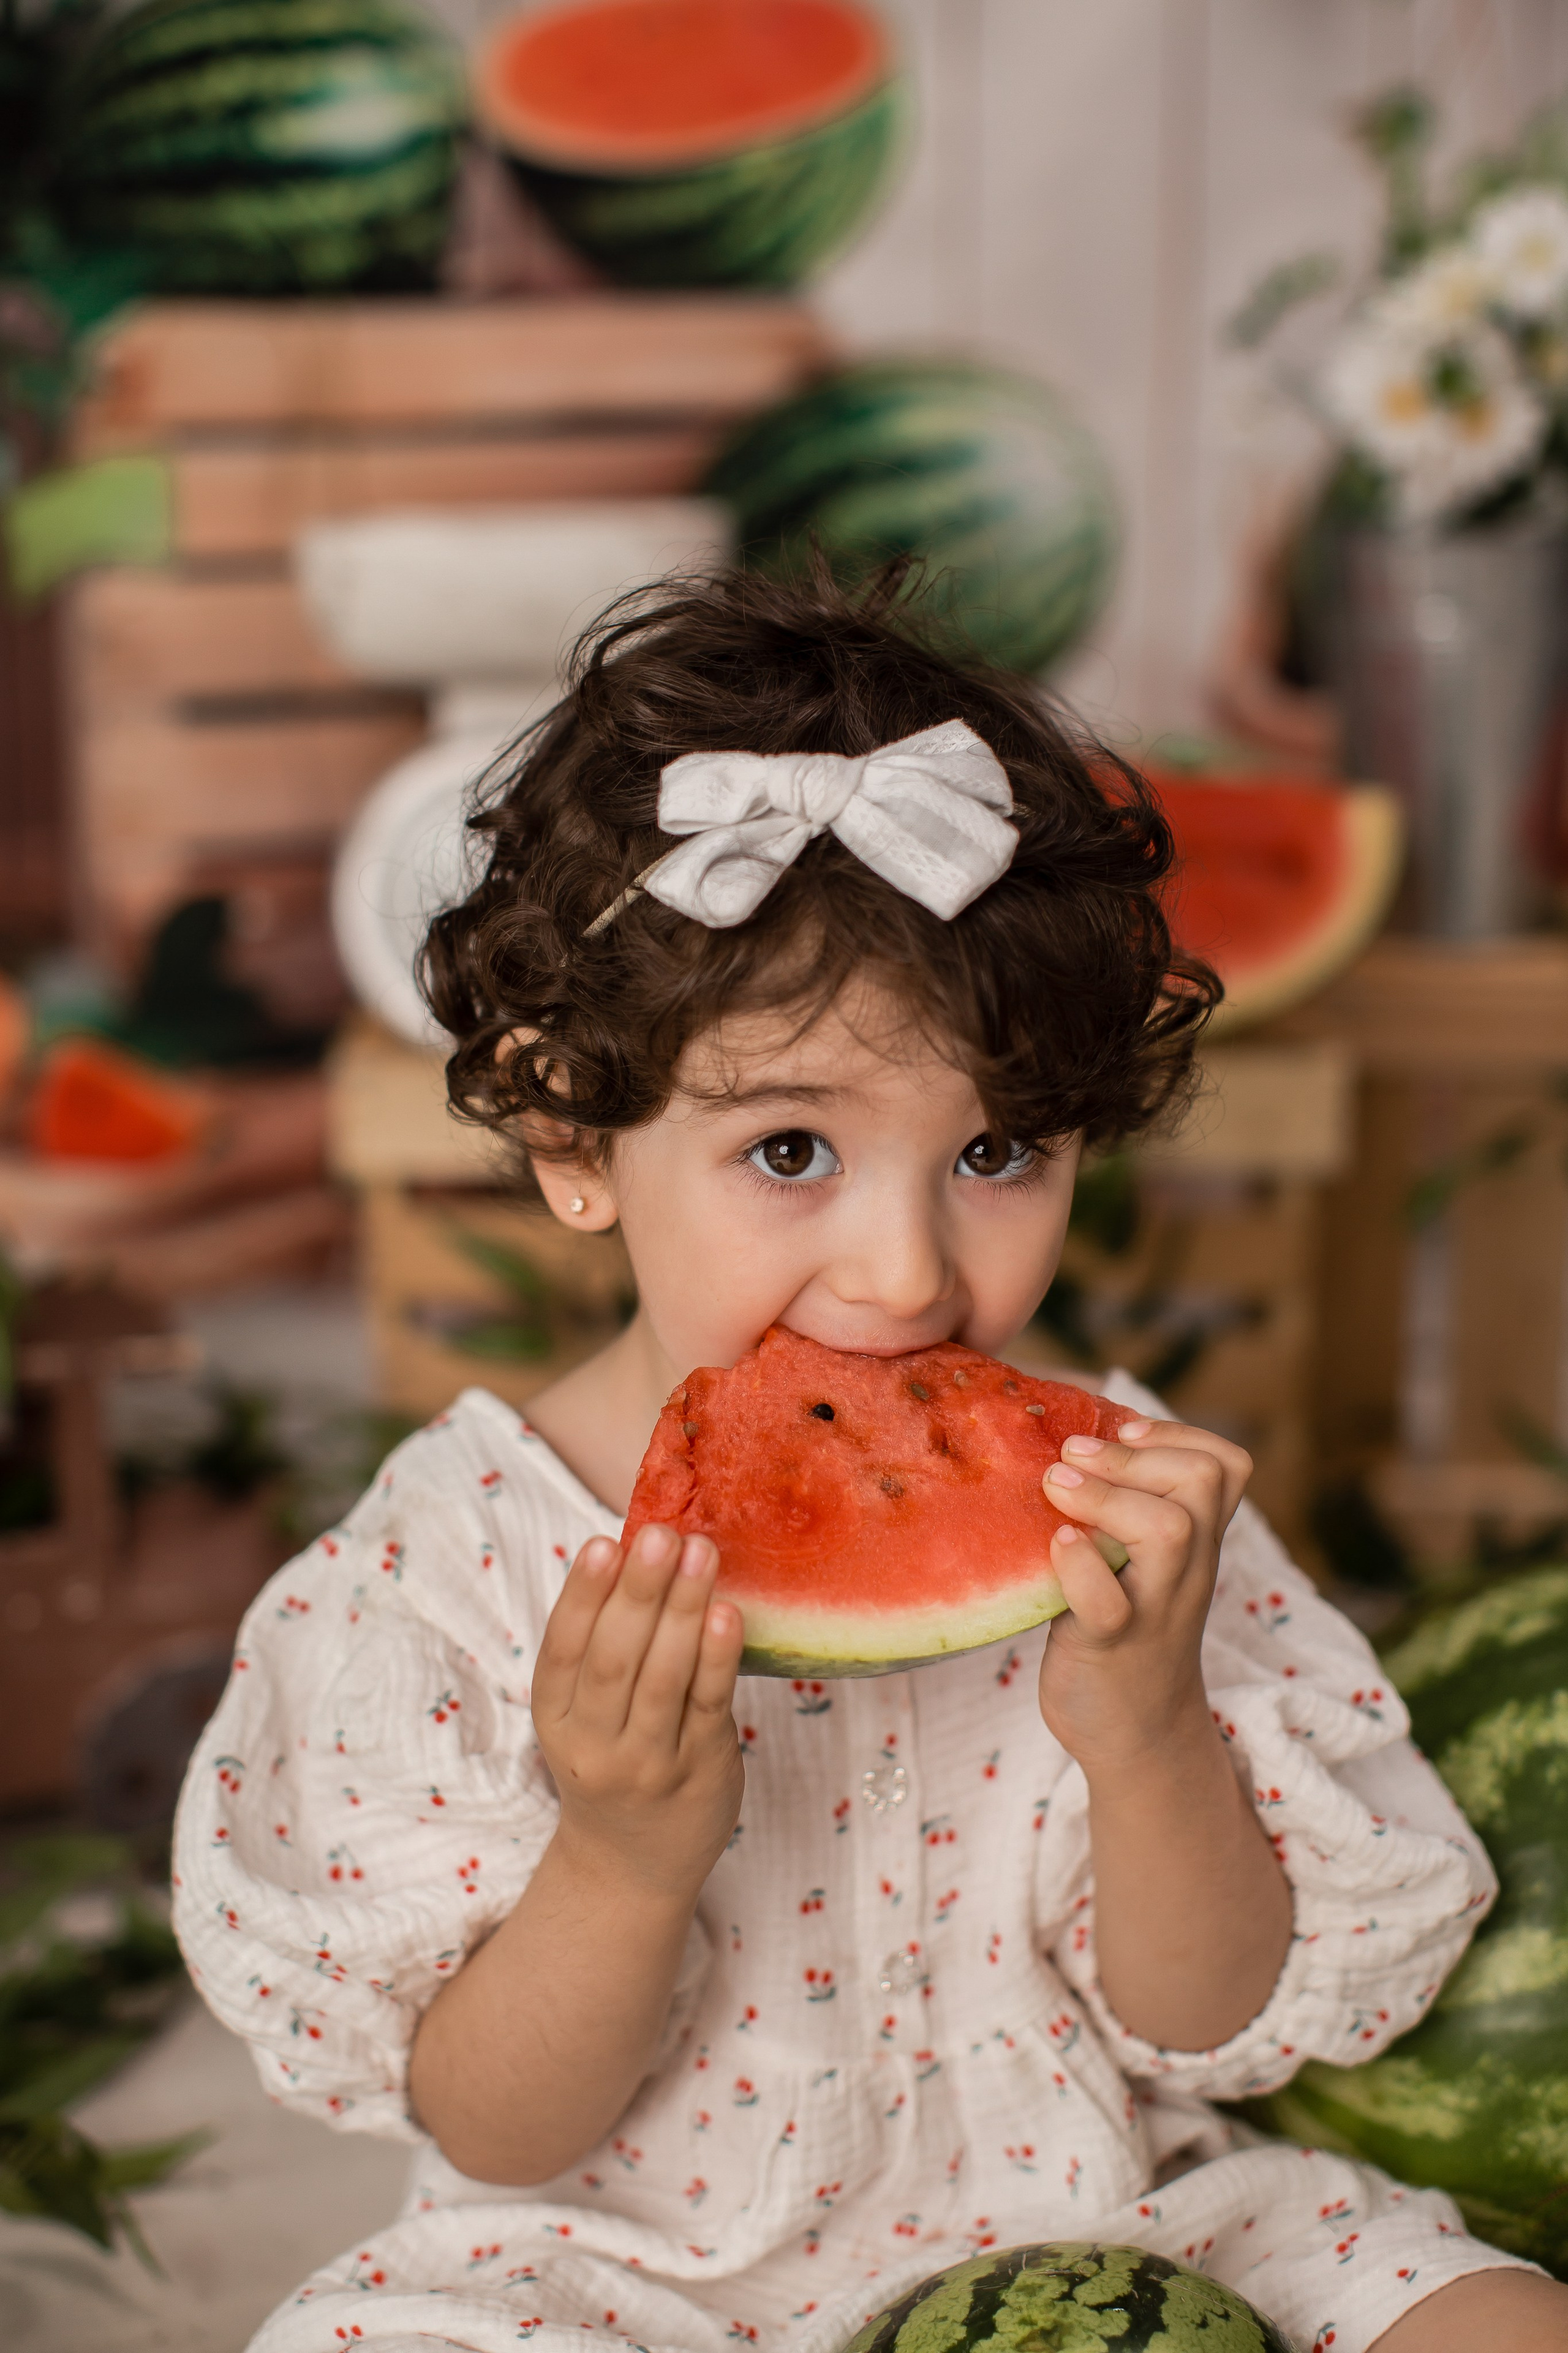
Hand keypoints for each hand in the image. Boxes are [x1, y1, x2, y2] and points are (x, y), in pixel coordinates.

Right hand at [532, 1524, 745, 1898]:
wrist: (632, 1864)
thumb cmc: (614, 1759)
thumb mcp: (586, 1713)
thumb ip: (603, 1645)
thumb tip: (635, 1550)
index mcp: (556, 1718)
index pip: (562, 1650)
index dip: (582, 1596)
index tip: (604, 1542)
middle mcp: (594, 1745)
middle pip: (613, 1659)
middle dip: (638, 1591)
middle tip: (661, 1534)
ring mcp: (647, 1764)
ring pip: (662, 1679)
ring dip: (682, 1610)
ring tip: (701, 1553)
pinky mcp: (699, 1771)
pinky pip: (708, 1707)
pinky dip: (717, 1658)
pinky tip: (726, 1614)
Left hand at [1037, 1416, 1251, 1781]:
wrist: (1137, 1736)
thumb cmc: (1125, 1632)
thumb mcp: (1142, 1564)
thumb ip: (1126, 1511)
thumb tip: (1067, 1437)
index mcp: (1196, 1542)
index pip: (1226, 1464)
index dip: (1178, 1432)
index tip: (1123, 1429)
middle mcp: (1186, 1569)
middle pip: (1202, 1479)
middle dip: (1135, 1453)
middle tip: (1074, 1453)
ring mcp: (1154, 1607)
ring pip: (1168, 1529)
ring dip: (1105, 1495)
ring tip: (1056, 1487)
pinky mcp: (1109, 1645)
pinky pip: (1104, 1600)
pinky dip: (1076, 1563)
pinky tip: (1054, 1547)